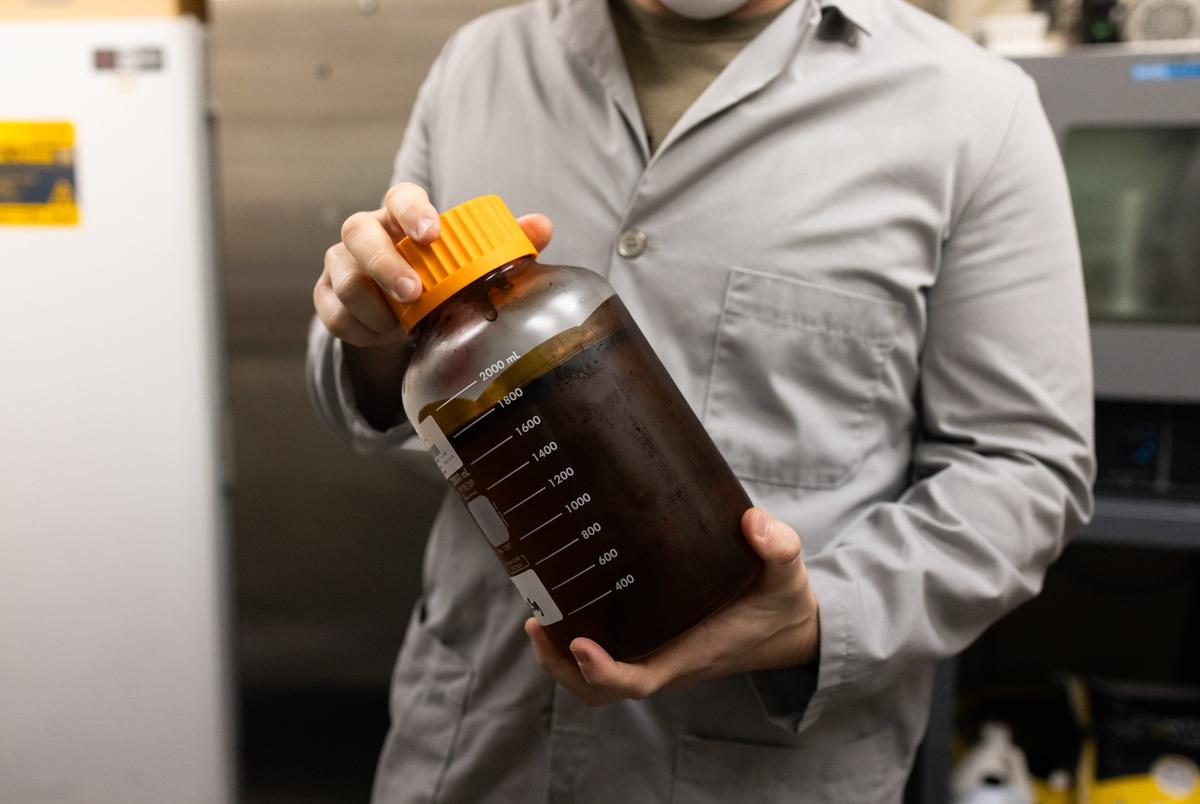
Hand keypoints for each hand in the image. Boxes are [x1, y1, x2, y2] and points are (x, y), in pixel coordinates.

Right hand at [313, 183, 553, 427]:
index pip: (399, 197)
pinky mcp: (326, 296)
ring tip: (403, 324)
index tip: (433, 232)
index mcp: (400, 214)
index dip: (413, 211)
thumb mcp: (470, 260)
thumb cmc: (438, 275)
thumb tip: (543, 226)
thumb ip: (506, 242)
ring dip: (377, 308)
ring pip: (345, 279)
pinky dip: (363, 330)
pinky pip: (335, 315)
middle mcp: (365, 232)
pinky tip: (383, 334)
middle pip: (359, 234)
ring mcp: (341, 263)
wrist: (399, 311)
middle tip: (415, 294)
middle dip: (386, 265)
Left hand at [526, 508, 819, 706]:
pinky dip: (574, 643)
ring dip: (560, 657)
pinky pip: (606, 655)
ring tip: (536, 615)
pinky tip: (559, 606)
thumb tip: (754, 523)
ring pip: (596, 678)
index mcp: (692, 653)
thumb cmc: (782, 603)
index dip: (603, 671)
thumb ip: (778, 547)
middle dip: (561, 666)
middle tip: (536, 622)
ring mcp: (657, 655)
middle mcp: (667, 660)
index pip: (639, 680)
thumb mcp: (787, 573)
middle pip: (600, 688)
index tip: (578, 644)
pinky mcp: (653, 642)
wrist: (790, 627)